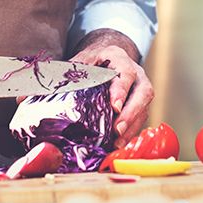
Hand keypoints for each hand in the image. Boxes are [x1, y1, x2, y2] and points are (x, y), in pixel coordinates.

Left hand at [69, 29, 152, 147]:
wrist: (109, 59)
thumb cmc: (94, 61)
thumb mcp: (83, 60)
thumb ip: (75, 71)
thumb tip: (58, 84)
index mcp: (120, 59)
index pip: (125, 74)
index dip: (121, 90)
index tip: (115, 106)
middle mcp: (137, 75)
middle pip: (143, 93)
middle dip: (131, 113)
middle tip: (117, 129)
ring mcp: (141, 91)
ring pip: (144, 109)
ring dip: (131, 127)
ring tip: (117, 143)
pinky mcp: (141, 106)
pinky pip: (140, 120)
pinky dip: (130, 133)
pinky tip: (118, 144)